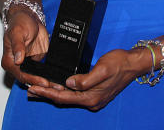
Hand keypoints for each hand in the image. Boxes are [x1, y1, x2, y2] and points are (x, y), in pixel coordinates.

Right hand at [1, 8, 60, 89]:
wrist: (28, 17)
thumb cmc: (19, 23)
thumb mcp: (17, 32)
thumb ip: (18, 46)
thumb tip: (18, 60)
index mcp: (9, 61)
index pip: (21, 75)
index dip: (33, 80)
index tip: (44, 83)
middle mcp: (17, 66)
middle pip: (30, 80)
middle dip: (42, 85)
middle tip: (56, 88)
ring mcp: (27, 65)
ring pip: (37, 78)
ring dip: (48, 83)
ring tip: (59, 86)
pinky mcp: (36, 62)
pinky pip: (43, 72)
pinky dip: (50, 76)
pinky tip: (58, 79)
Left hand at [26, 48, 150, 110]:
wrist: (134, 64)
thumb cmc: (120, 63)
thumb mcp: (103, 68)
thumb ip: (86, 79)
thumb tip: (69, 83)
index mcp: (92, 97)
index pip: (63, 97)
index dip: (47, 92)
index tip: (33, 87)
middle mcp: (91, 101)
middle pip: (63, 100)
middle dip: (45, 94)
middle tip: (29, 89)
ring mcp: (93, 98)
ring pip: (67, 97)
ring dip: (52, 93)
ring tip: (37, 89)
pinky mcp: (94, 93)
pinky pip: (74, 94)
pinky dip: (63, 90)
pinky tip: (57, 86)